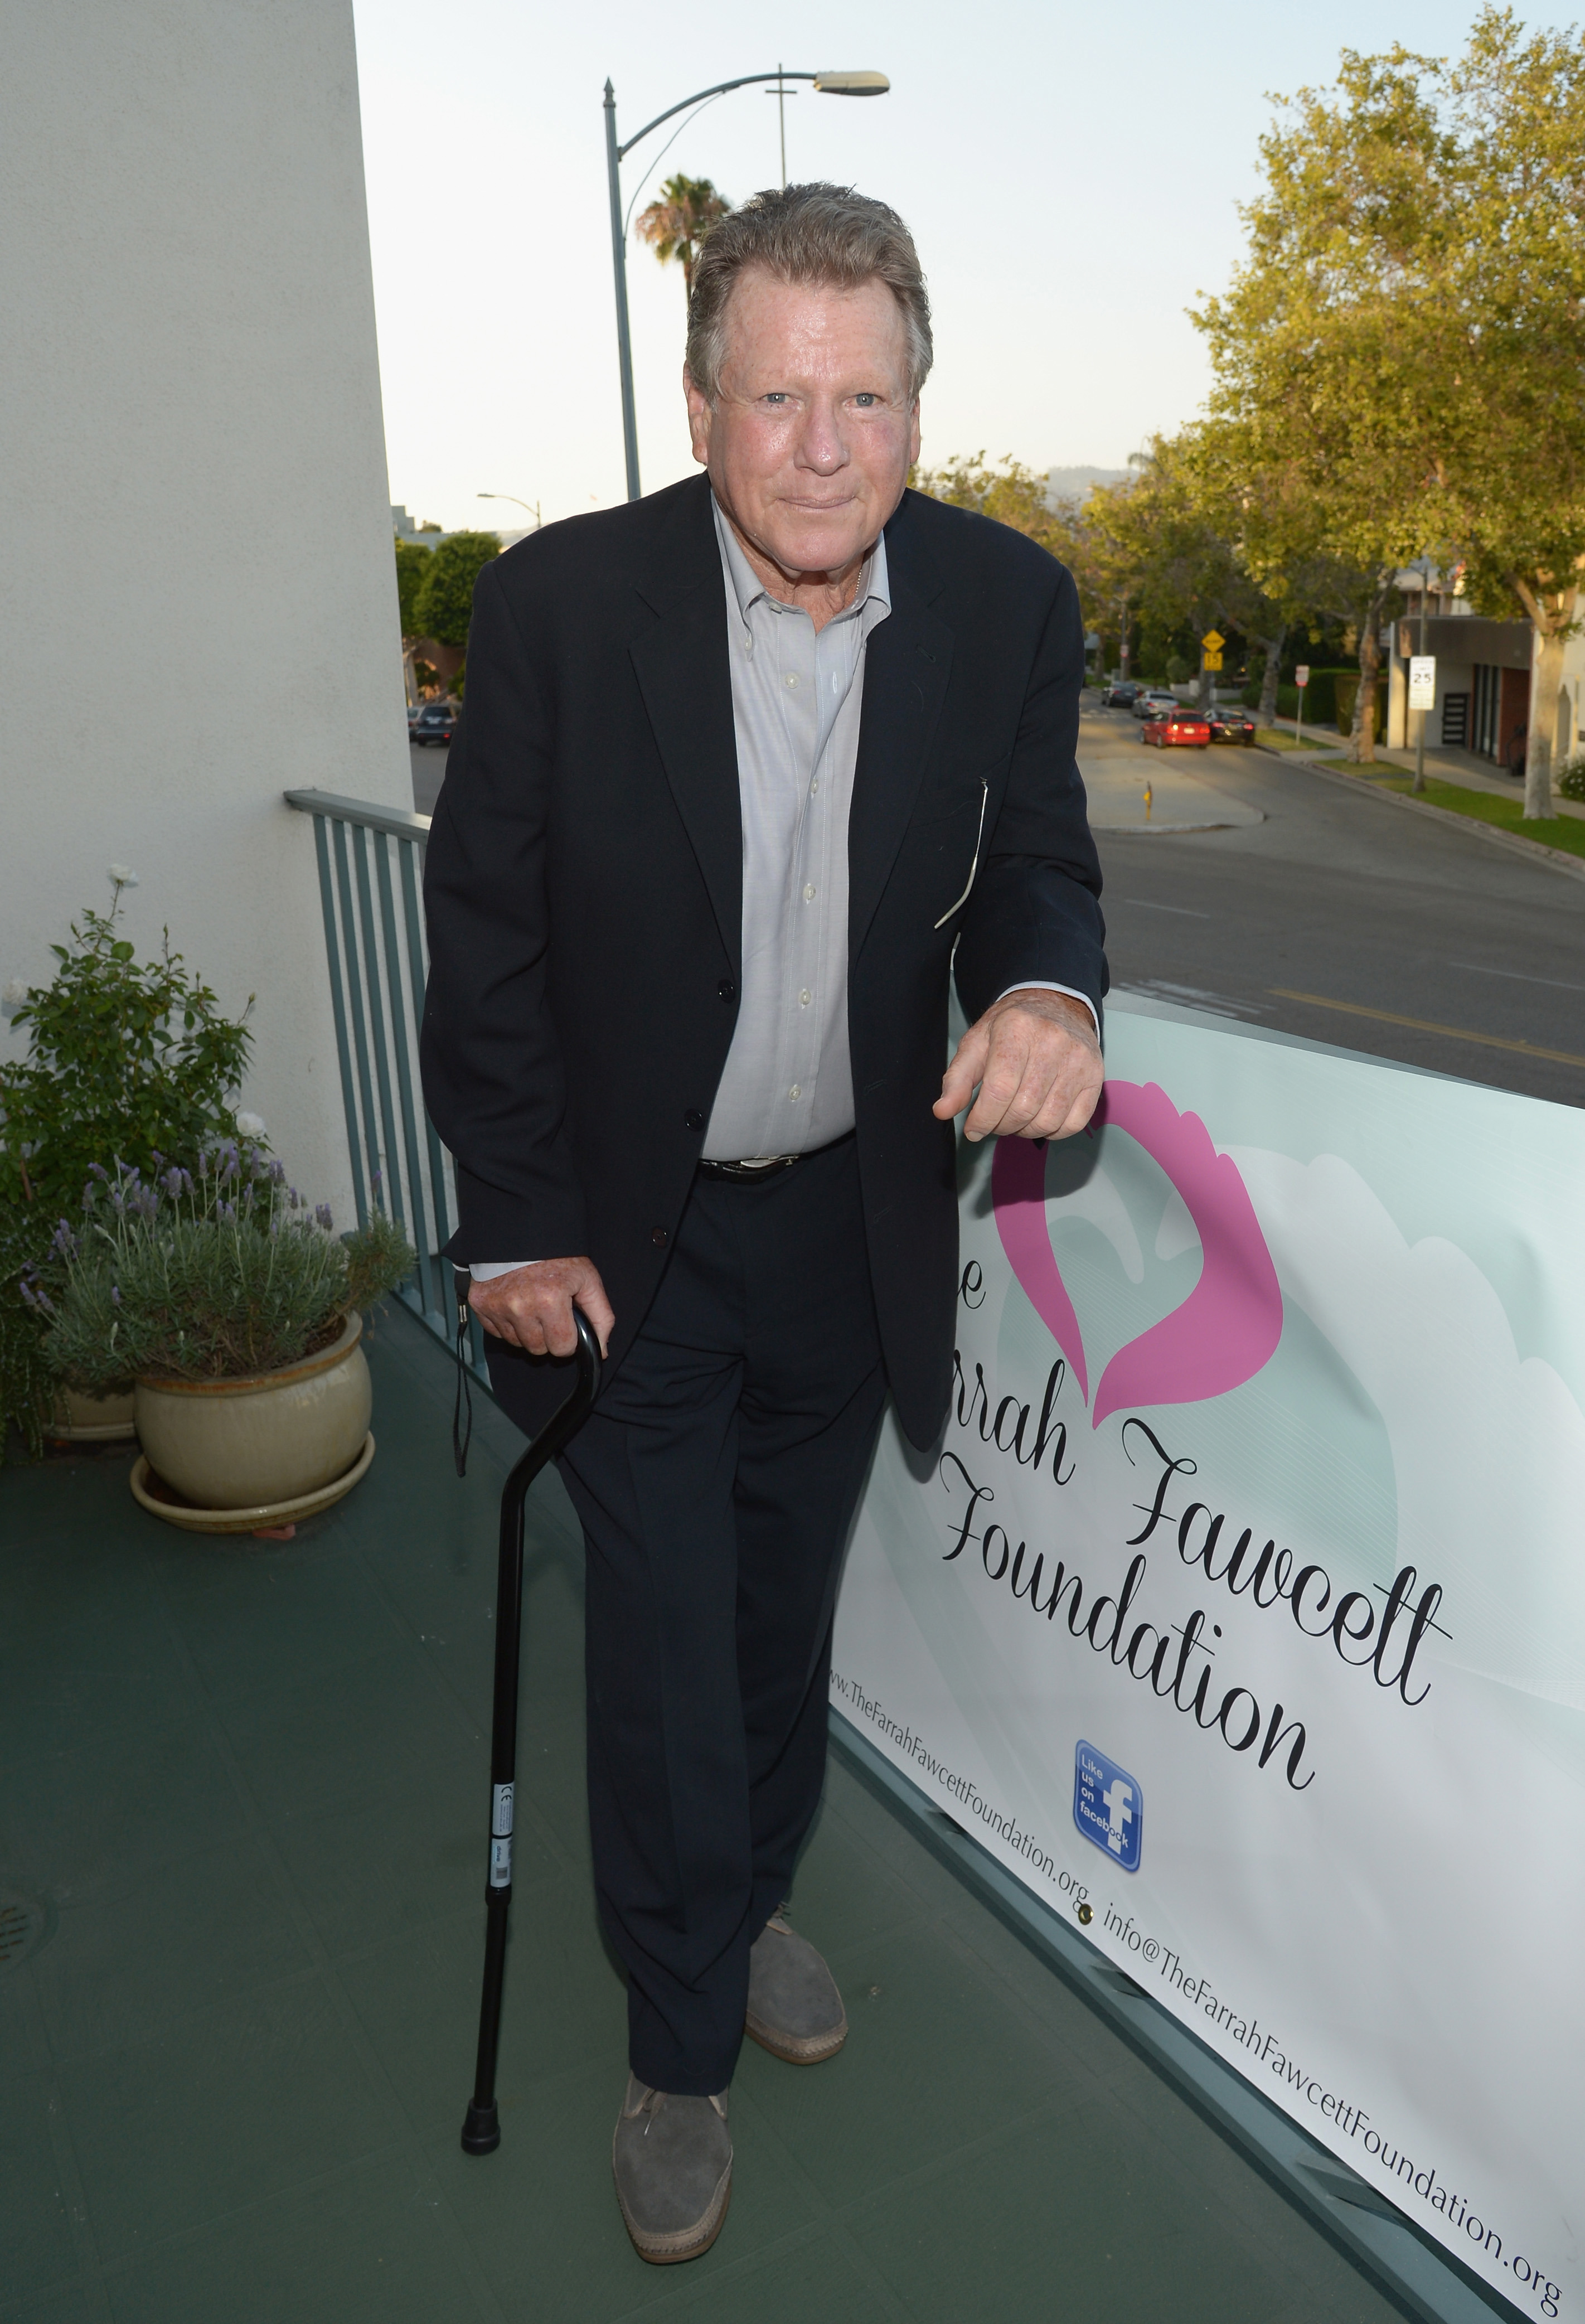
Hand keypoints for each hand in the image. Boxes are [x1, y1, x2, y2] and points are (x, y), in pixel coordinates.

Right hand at [468, 1256, 613, 1359]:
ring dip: (527, 1331)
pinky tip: (515, 1304)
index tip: (567, 1324)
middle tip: (549, 1313)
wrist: (521, 1233)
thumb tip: (601, 1352)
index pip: (561, 1348)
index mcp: (550, 1300)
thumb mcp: (588, 1280)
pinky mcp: (480, 1304)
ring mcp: (497, 1306)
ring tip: (532, 1306)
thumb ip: (601, 1317)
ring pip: (516, 1343)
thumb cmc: (558, 1257)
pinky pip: (496, 1332)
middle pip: (538, 1349)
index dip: (568, 1339)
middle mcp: (520, 1307)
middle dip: (547, 1336)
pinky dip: (507, 1324)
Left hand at [934, 989, 1102, 1143]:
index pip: (999, 1090)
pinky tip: (1038, 1118)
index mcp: (1017, 1029)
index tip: (973, 1128)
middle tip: (993, 1122)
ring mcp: (1079, 1060)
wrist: (1055, 1004)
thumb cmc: (1011, 1027)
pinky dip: (1052, 1131)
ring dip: (1024, 1131)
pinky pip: (1073, 1123)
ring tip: (1013, 1119)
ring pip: (1048, 1120)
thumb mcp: (976, 1043)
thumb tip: (943, 1111)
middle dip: (1000, 1126)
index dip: (982, 1118)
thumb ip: (958, 1079)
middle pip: (1023, 1109)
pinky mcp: (1096, 1076)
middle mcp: (1053, 1042)